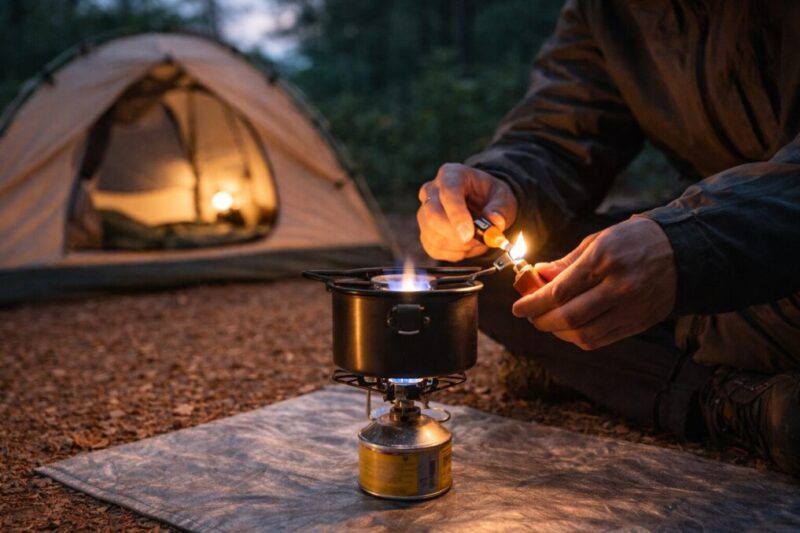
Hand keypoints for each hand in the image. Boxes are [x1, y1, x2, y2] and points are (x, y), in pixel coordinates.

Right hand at [417, 163, 517, 261]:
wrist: (482, 203)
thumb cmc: (490, 196)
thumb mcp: (502, 197)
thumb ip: (500, 209)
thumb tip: (495, 222)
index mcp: (451, 175)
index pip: (448, 193)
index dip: (457, 215)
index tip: (469, 234)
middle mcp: (432, 191)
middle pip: (432, 216)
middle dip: (455, 235)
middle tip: (478, 241)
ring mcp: (424, 212)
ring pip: (432, 235)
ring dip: (459, 246)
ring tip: (478, 240)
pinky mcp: (425, 232)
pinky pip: (434, 248)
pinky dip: (454, 253)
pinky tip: (468, 246)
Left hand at [511, 217, 675, 349]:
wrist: (683, 253)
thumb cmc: (634, 241)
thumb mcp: (598, 241)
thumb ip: (566, 263)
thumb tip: (537, 276)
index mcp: (605, 259)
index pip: (560, 291)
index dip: (534, 302)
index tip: (518, 307)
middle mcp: (619, 286)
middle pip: (569, 317)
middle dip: (542, 320)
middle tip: (530, 316)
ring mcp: (630, 308)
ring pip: (583, 334)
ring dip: (558, 332)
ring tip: (547, 321)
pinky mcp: (638, 323)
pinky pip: (600, 340)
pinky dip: (578, 338)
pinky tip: (568, 328)